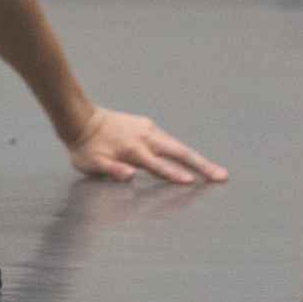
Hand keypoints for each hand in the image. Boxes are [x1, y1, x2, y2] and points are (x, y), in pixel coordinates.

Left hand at [63, 104, 226, 186]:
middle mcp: (145, 136)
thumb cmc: (86, 147)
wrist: (80, 119)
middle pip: (179, 152)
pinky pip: (170, 141)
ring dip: (198, 159)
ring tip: (216, 172)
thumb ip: (112, 170)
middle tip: (221, 176)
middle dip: (201, 165)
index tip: (191, 182)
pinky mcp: (148, 126)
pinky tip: (194, 161)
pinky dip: (184, 152)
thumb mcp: (93, 163)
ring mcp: (148, 129)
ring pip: (178, 146)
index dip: (174, 175)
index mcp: (133, 149)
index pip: (158, 165)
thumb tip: (131, 175)